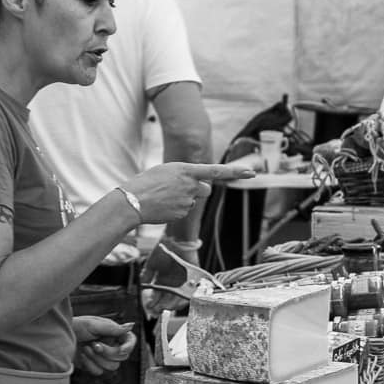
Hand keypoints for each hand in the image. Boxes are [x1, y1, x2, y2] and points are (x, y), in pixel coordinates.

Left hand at [72, 315, 136, 375]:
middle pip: (122, 357)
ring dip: (97, 359)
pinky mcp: (94, 366)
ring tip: (86, 348)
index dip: (129, 346)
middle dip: (108, 353)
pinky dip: (89, 365)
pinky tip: (82, 356)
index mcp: (113, 333)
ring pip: (112, 367)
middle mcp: (111, 345)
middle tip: (94, 345)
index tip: (121, 349)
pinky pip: (99, 372)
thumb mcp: (93, 325)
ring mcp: (103, 357)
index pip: (130, 340)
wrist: (57, 338)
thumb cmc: (75, 326)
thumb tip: (131, 325)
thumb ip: (113, 328)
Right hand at [122, 162, 253, 223]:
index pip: (216, 171)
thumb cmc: (145, 183)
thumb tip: (201, 187)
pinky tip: (162, 206)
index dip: (236, 172)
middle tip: (178, 189)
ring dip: (183, 199)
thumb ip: (185, 176)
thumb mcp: (166, 171)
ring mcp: (188, 200)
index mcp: (186, 170)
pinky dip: (176, 209)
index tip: (251, 173)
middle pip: (206, 189)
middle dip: (198, 190)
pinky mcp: (183, 213)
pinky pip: (184, 211)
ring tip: (163, 197)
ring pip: (193, 201)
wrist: (132, 201)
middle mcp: (191, 185)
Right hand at [142, 238, 199, 315]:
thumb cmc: (163, 250)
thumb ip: (146, 276)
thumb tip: (140, 288)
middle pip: (167, 299)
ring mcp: (183, 283)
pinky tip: (177, 303)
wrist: (177, 239)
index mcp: (162, 281)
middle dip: (161, 306)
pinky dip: (183, 299)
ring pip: (177, 298)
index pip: (157, 296)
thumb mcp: (151, 264)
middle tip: (156, 311)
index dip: (153, 302)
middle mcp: (173, 283)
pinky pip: (189, 293)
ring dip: (171, 305)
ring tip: (164, 308)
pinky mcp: (193, 280)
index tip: (149, 307)